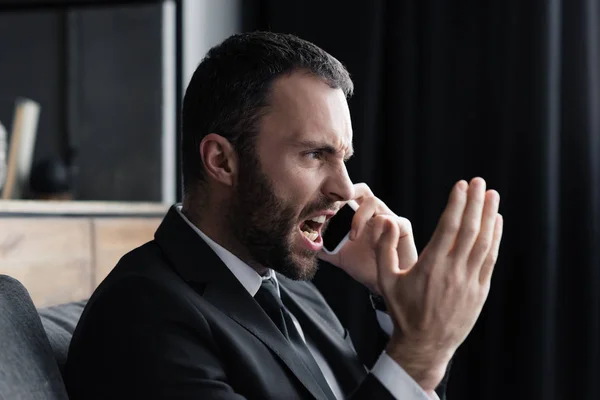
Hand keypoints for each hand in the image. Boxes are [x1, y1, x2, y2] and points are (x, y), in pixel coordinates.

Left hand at [318, 183, 416, 293]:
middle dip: (346, 195)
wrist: (384, 283)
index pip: (346, 195)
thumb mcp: (338, 256)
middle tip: (334, 210)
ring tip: (352, 236)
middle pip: (361, 189)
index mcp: (358, 215)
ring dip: (359, 217)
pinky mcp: (403, 228)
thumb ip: (322, 246)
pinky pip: (393, 220)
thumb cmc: (365, 265)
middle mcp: (374, 212)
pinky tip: (372, 244)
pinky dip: (380, 228)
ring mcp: (389, 218)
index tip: (320, 212)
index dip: (333, 198)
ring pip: (373, 201)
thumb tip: (301, 240)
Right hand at [376, 178, 502, 390]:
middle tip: (480, 182)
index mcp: (430, 266)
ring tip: (492, 196)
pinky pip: (490, 259)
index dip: (456, 204)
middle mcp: (453, 272)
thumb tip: (388, 221)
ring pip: (484, 242)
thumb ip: (384, 249)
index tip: (461, 185)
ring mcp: (470, 282)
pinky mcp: (480, 291)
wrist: (424, 344)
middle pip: (470, 230)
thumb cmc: (403, 311)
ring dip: (489, 216)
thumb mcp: (385, 280)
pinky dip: (495, 238)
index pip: (448, 227)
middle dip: (476, 203)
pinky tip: (496, 223)